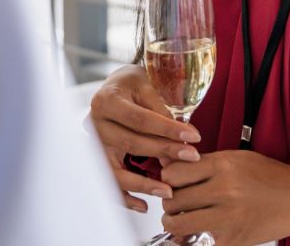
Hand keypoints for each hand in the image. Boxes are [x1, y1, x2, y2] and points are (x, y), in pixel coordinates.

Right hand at [87, 64, 201, 213]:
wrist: (117, 86)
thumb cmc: (133, 84)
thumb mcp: (147, 83)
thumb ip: (162, 107)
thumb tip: (184, 136)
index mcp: (107, 100)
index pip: (140, 119)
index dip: (168, 129)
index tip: (193, 137)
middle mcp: (96, 122)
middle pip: (132, 143)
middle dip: (164, 152)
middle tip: (191, 157)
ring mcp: (96, 144)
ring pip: (117, 170)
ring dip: (144, 184)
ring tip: (169, 192)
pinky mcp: (100, 159)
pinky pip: (111, 182)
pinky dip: (126, 197)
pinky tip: (144, 206)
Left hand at [161, 150, 289, 243]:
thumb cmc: (269, 176)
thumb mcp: (235, 158)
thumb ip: (203, 163)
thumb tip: (170, 168)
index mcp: (221, 165)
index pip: (174, 172)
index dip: (167, 177)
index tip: (171, 181)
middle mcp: (223, 190)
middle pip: (174, 198)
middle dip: (169, 201)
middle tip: (174, 201)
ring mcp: (228, 218)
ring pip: (180, 223)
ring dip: (174, 221)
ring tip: (180, 218)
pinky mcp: (234, 240)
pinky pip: (200, 243)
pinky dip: (193, 240)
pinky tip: (196, 233)